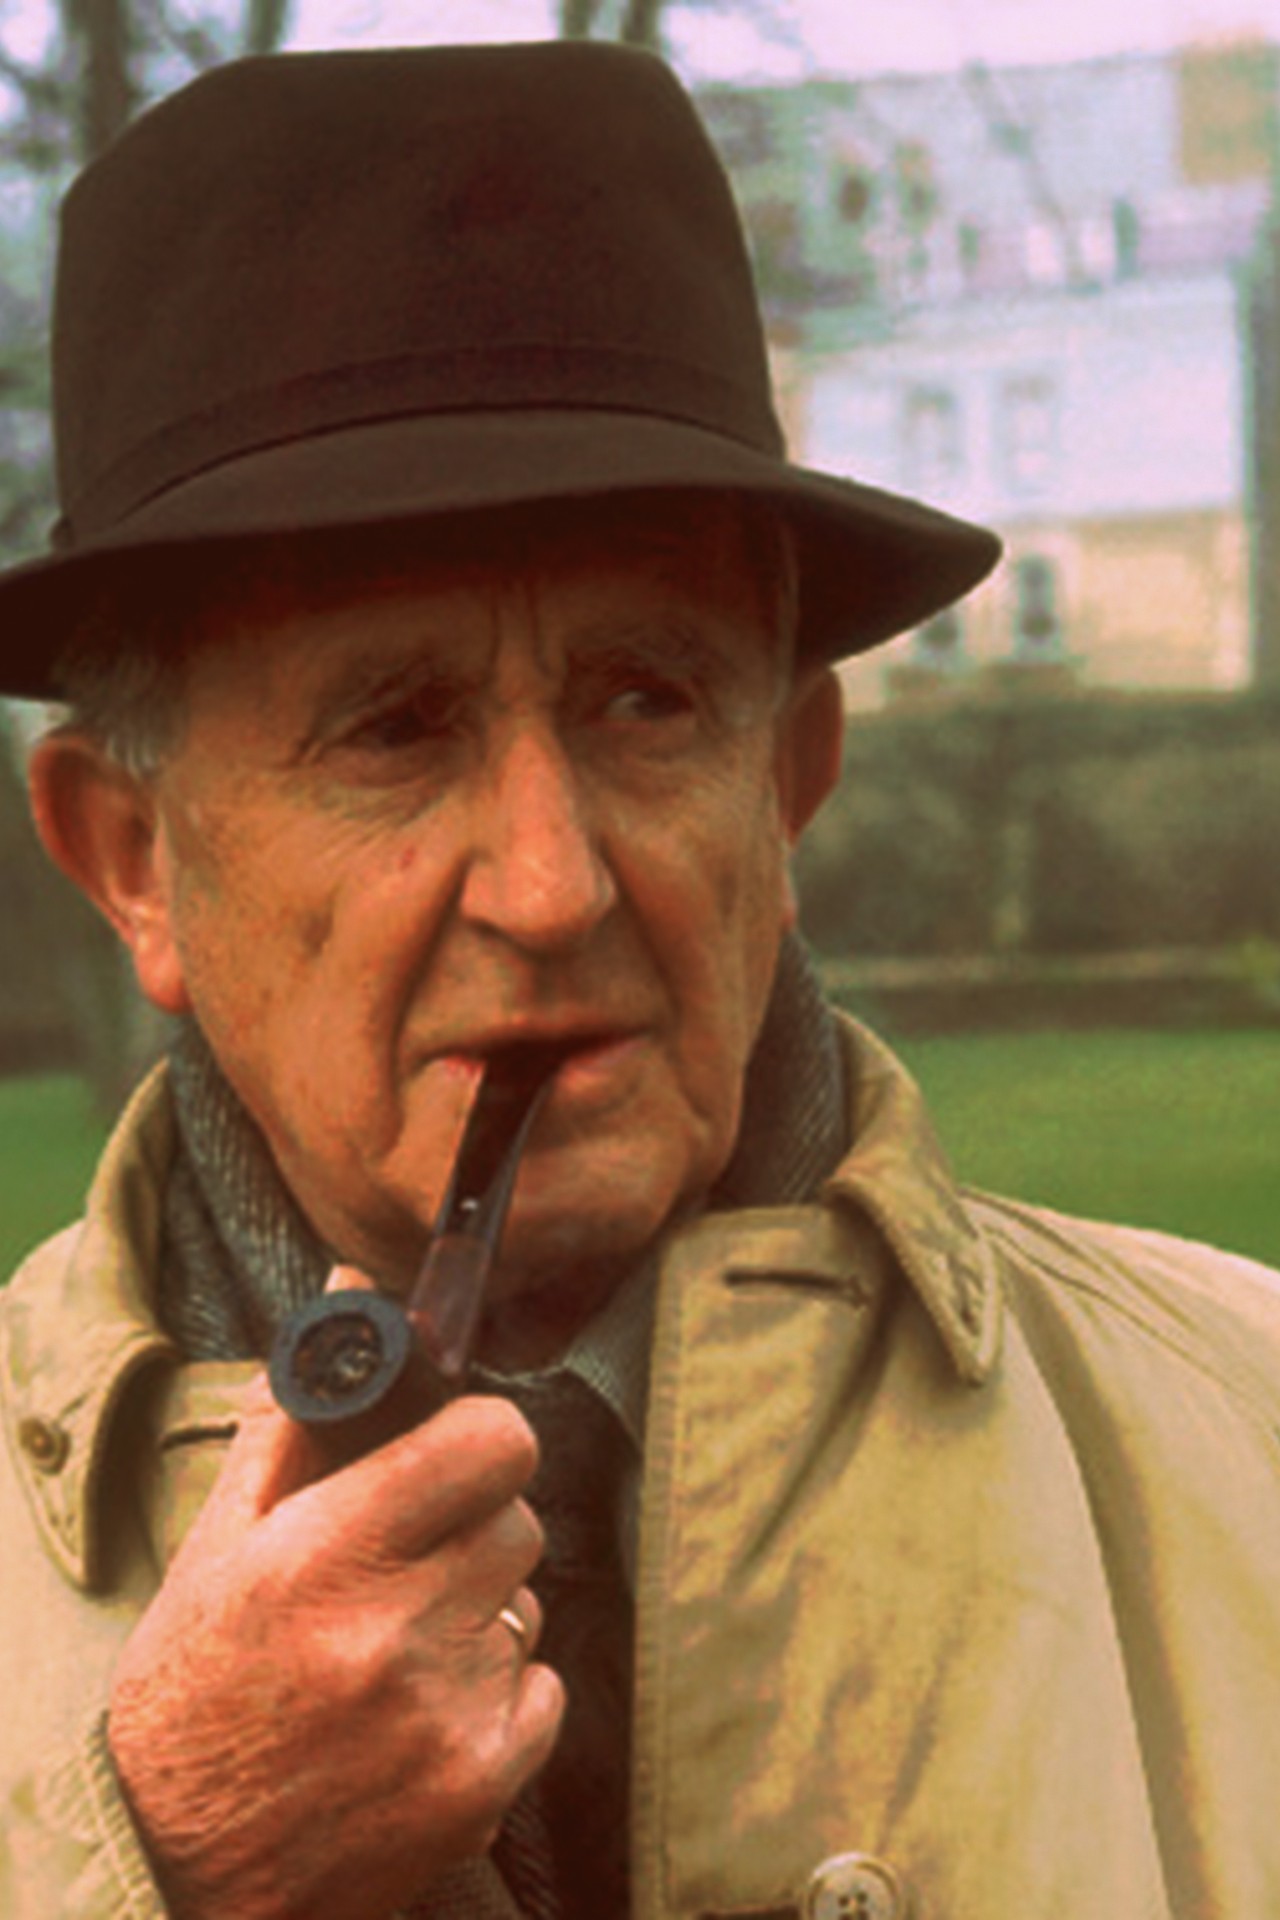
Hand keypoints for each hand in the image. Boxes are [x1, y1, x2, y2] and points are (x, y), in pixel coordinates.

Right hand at [108, 1373, 562, 1919]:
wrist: (178, 1870)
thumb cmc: (193, 1691)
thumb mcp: (218, 1546)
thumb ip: (295, 1416)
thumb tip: (347, 1291)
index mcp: (322, 1557)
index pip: (490, 1443)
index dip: (479, 1436)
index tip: (452, 1452)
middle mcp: (392, 1634)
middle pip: (516, 1519)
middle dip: (472, 1526)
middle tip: (406, 1561)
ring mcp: (445, 1717)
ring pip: (528, 1603)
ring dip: (483, 1611)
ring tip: (397, 1648)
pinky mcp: (481, 1787)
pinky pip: (544, 1689)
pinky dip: (501, 1694)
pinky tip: (422, 1714)